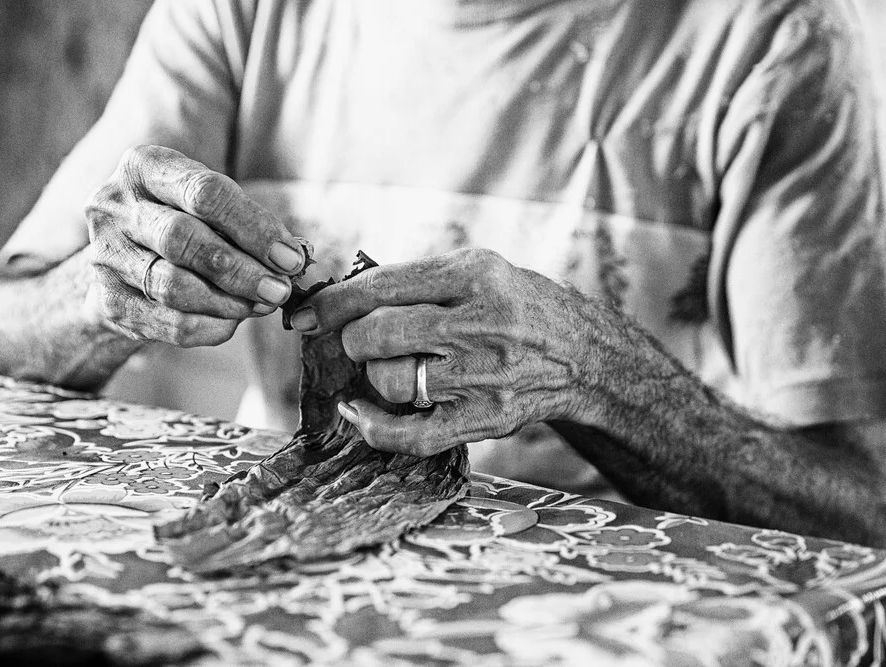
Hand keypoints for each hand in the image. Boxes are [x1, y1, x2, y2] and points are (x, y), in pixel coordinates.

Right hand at [85, 145, 305, 346]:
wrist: (121, 266)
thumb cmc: (181, 225)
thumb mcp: (206, 207)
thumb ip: (247, 224)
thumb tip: (294, 255)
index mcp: (145, 167)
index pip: (204, 192)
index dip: (254, 228)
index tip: (290, 257)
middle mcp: (114, 206)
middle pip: (183, 238)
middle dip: (241, 269)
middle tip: (280, 289)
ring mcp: (106, 255)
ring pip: (173, 286)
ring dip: (229, 301)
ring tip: (262, 304)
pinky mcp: (108, 301)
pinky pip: (169, 322)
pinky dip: (211, 326)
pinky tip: (234, 321)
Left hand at [289, 248, 596, 454]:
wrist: (583, 354)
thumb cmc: (517, 307)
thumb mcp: (478, 271)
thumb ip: (416, 281)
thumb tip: (336, 299)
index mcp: (475, 274)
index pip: (382, 285)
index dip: (332, 303)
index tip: (305, 314)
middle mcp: (481, 322)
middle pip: (378, 334)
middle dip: (353, 340)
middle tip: (359, 341)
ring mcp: (485, 374)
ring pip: (392, 381)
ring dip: (375, 377)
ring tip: (391, 368)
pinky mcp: (486, 417)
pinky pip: (411, 434)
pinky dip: (373, 427)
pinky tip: (358, 411)